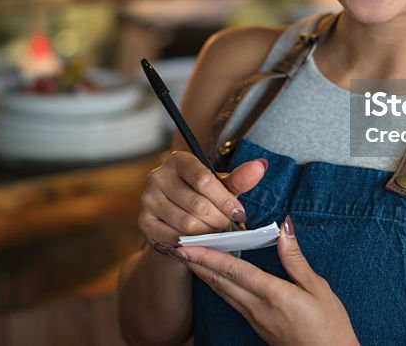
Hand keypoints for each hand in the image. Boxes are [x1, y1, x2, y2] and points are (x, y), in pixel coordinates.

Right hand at [138, 152, 267, 253]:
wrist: (178, 219)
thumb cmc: (203, 198)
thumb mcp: (221, 187)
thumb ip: (239, 179)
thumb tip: (260, 166)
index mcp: (178, 160)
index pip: (204, 179)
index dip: (226, 200)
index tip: (240, 214)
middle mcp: (158, 177)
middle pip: (197, 205)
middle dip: (220, 221)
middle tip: (231, 229)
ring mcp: (148, 200)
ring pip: (187, 225)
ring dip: (209, 235)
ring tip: (220, 236)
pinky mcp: (145, 223)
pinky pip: (175, 239)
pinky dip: (192, 245)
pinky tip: (203, 244)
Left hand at [178, 215, 358, 345]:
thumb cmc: (329, 325)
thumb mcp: (318, 288)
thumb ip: (295, 258)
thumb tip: (284, 227)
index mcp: (273, 295)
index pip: (233, 270)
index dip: (208, 256)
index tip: (187, 245)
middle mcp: (257, 307)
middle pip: (219, 281)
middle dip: (195, 263)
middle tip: (174, 247)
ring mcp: (254, 318)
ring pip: (222, 291)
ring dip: (201, 273)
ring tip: (185, 257)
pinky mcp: (256, 324)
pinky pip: (230, 300)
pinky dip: (216, 284)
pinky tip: (211, 276)